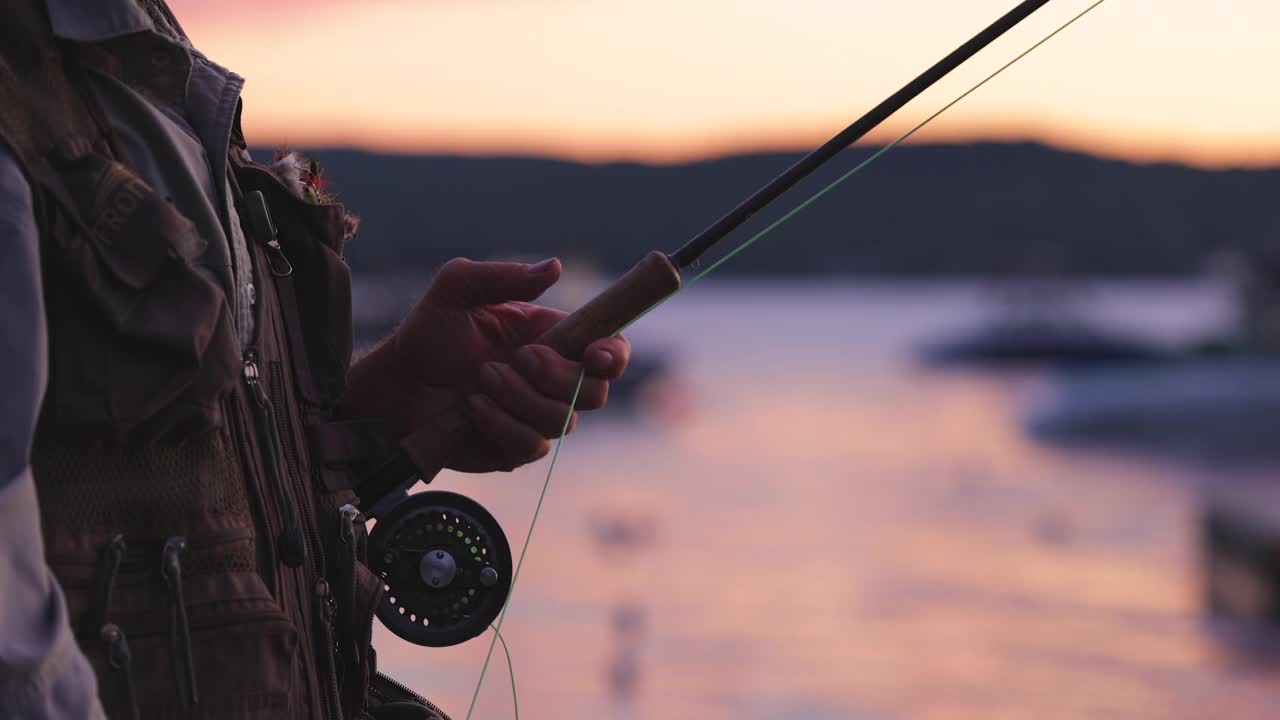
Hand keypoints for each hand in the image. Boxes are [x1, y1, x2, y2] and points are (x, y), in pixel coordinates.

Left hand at [344, 258, 630, 472]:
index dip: (614, 354)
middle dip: (559, 376)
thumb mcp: (457, 289)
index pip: (609, 349)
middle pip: (596, 391)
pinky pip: (529, 445)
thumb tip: (553, 268)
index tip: (595, 355)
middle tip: (519, 358)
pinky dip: (501, 424)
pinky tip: (473, 407)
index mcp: (555, 338)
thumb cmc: (430, 333)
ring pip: (563, 421)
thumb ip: (504, 277)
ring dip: (521, 398)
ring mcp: (537, 417)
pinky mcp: (516, 447)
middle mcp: (555, 380)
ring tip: (482, 378)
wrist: (397, 386)